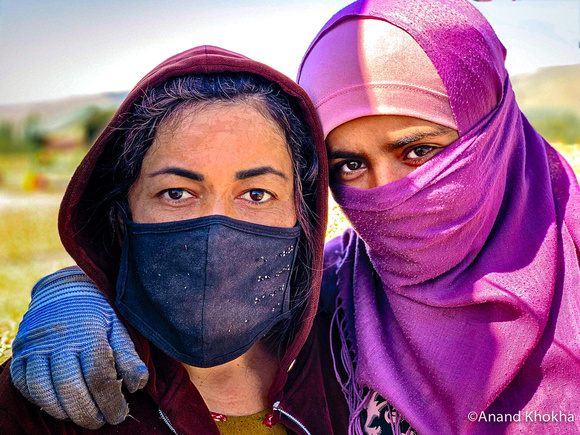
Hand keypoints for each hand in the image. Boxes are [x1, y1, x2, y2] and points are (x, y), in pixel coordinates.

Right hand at [10, 267, 147, 428]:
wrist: (64, 289)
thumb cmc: (98, 313)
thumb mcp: (119, 328)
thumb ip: (128, 356)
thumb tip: (139, 385)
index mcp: (89, 332)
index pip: (100, 376)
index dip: (111, 402)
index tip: (119, 415)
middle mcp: (59, 339)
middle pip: (70, 387)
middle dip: (87, 412)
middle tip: (100, 421)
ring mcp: (36, 345)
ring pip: (43, 389)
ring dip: (62, 411)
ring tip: (81, 417)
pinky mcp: (21, 352)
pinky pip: (24, 384)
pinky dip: (40, 400)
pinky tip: (58, 405)